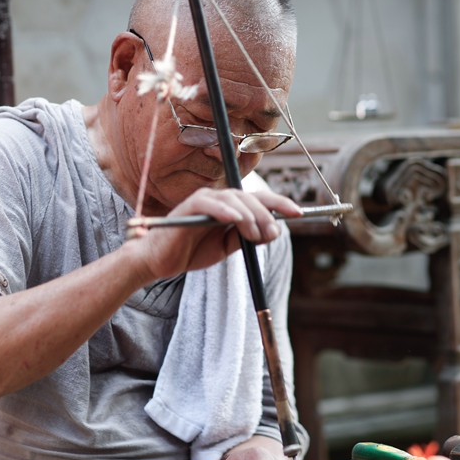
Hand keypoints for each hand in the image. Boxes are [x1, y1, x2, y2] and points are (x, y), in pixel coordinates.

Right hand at [130, 188, 300, 280]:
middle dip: (266, 215)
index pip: (259, 200)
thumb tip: (272, 232)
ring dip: (248, 216)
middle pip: (250, 198)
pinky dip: (223, 210)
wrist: (160, 262)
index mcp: (230, 208)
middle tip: (272, 234)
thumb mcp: (226, 248)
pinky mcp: (188, 207)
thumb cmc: (191, 252)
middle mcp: (219, 200)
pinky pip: (209, 203)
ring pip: (234, 199)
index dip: (280, 204)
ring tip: (254, 234)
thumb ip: (245, 239)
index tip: (299, 212)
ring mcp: (204, 201)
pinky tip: (235, 220)